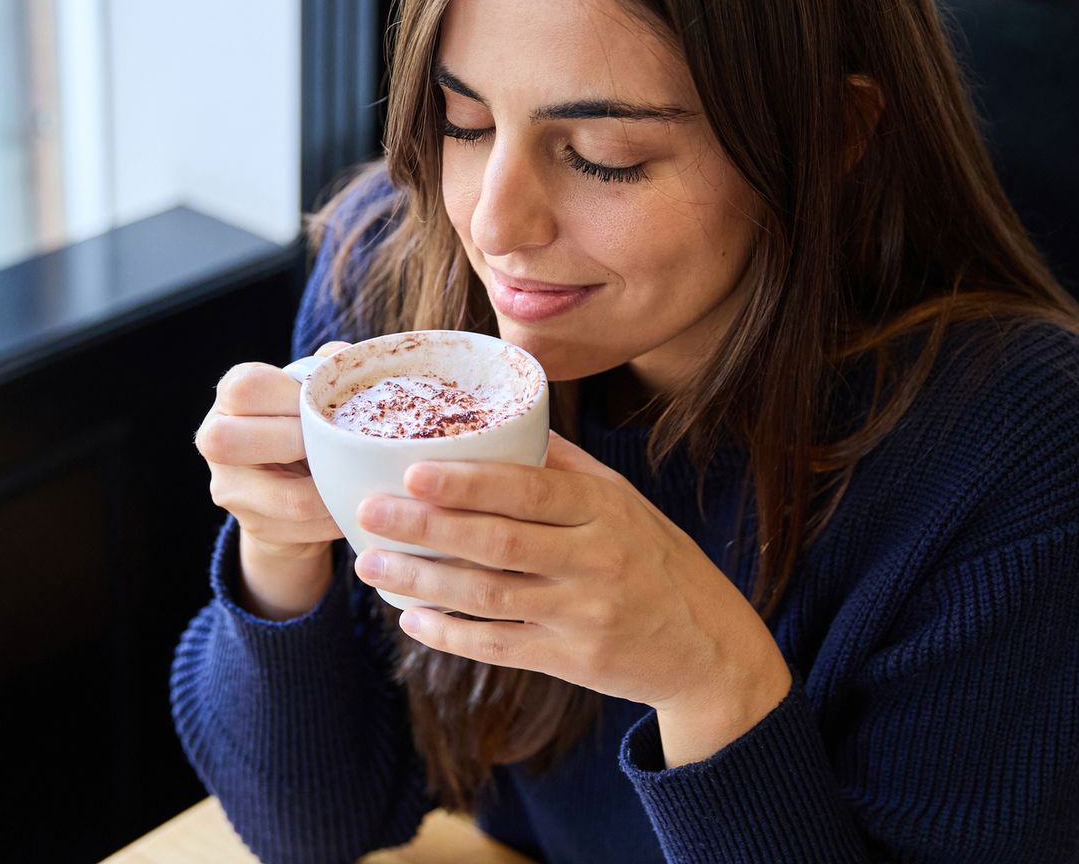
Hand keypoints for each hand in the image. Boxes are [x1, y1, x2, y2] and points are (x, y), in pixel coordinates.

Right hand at [195, 341, 351, 561]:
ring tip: (356, 478)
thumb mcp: (307, 393)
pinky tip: (350, 502)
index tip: (323, 407)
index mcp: (230, 394)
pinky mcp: (253, 524)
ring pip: (286, 497)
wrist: (287, 489)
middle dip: (299, 442)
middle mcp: (213, 438)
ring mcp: (228, 487)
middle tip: (333, 444)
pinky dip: (336, 516)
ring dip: (332, 488)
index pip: (248, 388)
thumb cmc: (300, 424)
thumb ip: (323, 372)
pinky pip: (304, 526)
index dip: (292, 397)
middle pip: (231, 440)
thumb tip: (343, 356)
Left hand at [351, 432, 791, 745]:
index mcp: (603, 509)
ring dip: (423, 582)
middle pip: (498, 542)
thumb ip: (563, 466)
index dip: (467, 483)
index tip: (411, 470)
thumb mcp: (623, 502)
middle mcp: (595, 558)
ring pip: (489, 596)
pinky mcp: (574, 661)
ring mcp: (584, 613)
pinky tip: (413, 620)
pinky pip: (501, 646)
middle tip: (369, 513)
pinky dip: (452, 635)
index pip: (527, 490)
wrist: (709, 647)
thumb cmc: (655, 560)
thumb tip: (500, 418)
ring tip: (372, 566)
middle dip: (426, 527)